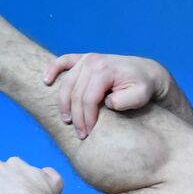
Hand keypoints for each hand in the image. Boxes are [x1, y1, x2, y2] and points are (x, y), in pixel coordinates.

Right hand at [43, 53, 168, 139]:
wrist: (146, 72)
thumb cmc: (143, 86)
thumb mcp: (141, 95)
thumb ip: (125, 100)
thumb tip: (106, 102)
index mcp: (104, 70)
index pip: (88, 98)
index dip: (86, 118)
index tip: (88, 133)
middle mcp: (92, 61)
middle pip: (75, 93)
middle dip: (76, 116)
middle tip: (80, 134)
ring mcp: (86, 59)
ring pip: (66, 83)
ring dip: (63, 103)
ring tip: (66, 121)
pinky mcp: (83, 59)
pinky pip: (63, 61)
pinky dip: (53, 69)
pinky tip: (46, 81)